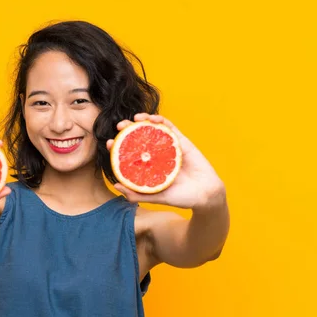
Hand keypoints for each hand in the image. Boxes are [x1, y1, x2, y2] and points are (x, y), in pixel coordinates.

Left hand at [106, 113, 224, 208]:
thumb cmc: (182, 198)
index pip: (129, 153)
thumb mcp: (156, 197)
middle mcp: (156, 156)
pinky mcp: (182, 142)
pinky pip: (170, 128)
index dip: (118, 146)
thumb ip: (137, 194)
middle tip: (119, 126)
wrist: (206, 195)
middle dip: (127, 130)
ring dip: (143, 121)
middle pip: (138, 138)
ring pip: (154, 130)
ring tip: (135, 117)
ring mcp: (168, 147)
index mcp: (148, 167)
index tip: (109, 142)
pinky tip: (153, 118)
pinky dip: (161, 121)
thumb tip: (116, 185)